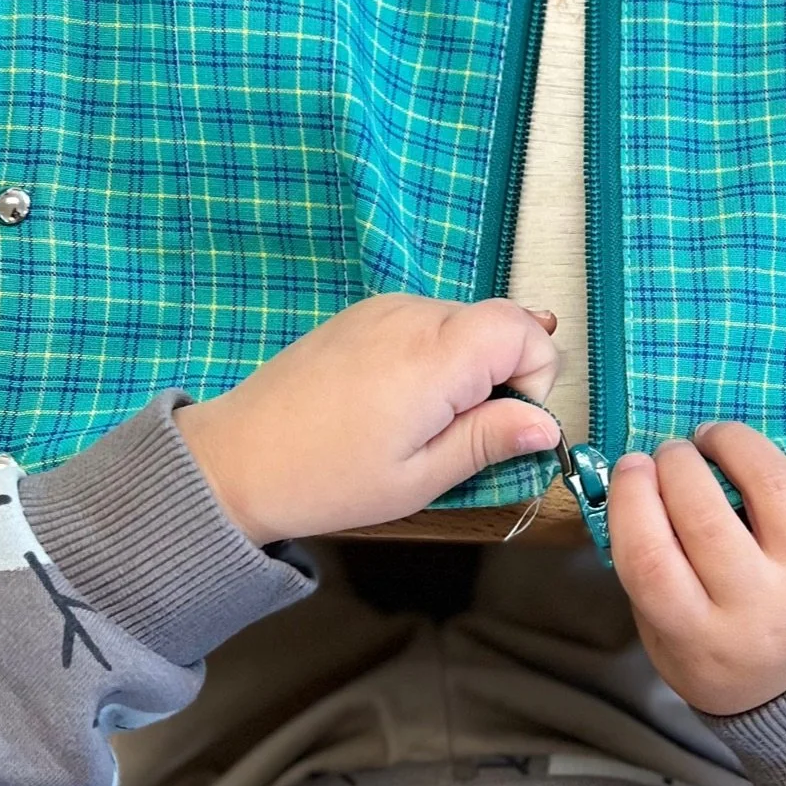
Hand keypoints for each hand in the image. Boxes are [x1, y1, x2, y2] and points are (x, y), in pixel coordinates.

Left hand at [174, 294, 560, 543]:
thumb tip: (547, 424)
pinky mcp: (364, 312)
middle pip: (500, 322)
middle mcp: (414, 314)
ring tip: (422, 420)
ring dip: (467, 365)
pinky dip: (434, 354)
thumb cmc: (328, 478)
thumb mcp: (420, 477)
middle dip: (502, 373)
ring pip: (465, 322)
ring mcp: (385, 307)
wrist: (238, 459)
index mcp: (435, 355)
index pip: (526, 331)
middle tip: (458, 431)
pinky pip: (427, 322)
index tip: (502, 424)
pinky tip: (399, 398)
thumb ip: (490, 441)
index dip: (534, 377)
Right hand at [607, 423, 785, 714]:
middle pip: (704, 514)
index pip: (650, 560)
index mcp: (702, 642)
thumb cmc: (727, 646)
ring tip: (717, 440)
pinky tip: (774, 482)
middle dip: (678, 462)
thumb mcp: (669, 635)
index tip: (631, 465)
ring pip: (770, 482)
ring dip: (733, 442)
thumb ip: (649, 567)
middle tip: (674, 452)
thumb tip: (640, 476)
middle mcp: (763, 614)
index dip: (631, 498)